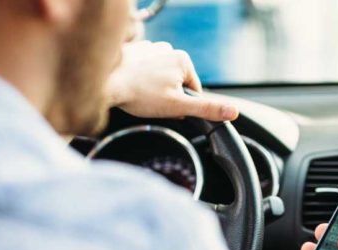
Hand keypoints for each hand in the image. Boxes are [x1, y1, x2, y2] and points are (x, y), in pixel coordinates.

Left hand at [106, 41, 238, 120]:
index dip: (182, 105)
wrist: (104, 83)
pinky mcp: (133, 52)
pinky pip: (144, 71)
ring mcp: (150, 48)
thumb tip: (232, 112)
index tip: (167, 108)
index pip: (193, 90)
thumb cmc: (139, 94)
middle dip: (167, 96)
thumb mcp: (178, 106)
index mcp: (183, 60)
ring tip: (140, 95)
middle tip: (152, 103)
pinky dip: (140, 80)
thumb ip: (207, 109)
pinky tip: (132, 87)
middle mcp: (168, 49)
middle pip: (176, 83)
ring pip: (160, 78)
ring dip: (153, 88)